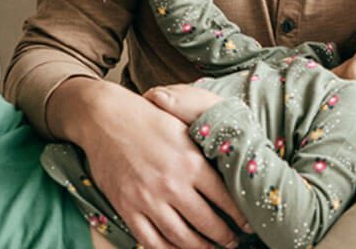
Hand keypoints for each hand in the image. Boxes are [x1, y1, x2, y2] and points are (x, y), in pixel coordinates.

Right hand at [48, 78, 248, 248]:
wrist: (107, 119)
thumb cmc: (150, 120)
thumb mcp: (186, 129)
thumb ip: (205, 152)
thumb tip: (230, 169)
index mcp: (191, 162)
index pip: (224, 198)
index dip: (239, 216)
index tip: (248, 225)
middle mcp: (172, 184)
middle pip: (206, 222)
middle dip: (224, 237)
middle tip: (233, 242)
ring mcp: (148, 199)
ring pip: (181, 236)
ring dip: (200, 248)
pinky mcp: (127, 208)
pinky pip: (151, 240)